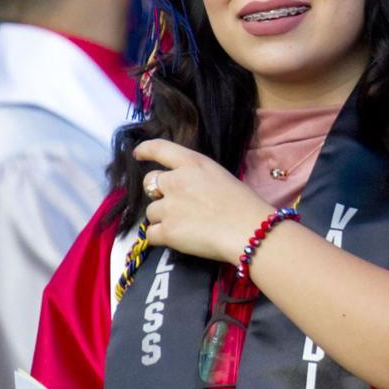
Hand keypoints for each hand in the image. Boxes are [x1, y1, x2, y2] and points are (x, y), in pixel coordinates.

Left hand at [134, 138, 274, 264]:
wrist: (250, 231)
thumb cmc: (246, 205)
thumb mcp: (222, 177)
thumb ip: (198, 179)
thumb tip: (188, 192)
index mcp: (193, 164)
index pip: (160, 149)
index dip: (145, 150)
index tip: (137, 154)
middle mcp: (176, 181)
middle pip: (150, 182)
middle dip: (156, 192)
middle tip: (172, 203)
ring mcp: (169, 207)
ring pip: (151, 212)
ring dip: (162, 218)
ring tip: (184, 227)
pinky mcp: (168, 231)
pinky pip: (151, 234)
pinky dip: (160, 237)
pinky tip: (177, 240)